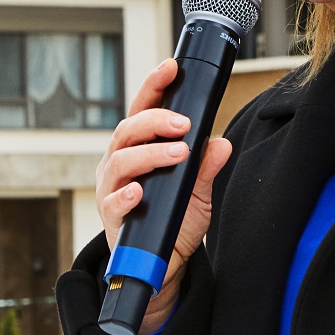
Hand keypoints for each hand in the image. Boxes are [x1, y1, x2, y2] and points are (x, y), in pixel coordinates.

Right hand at [93, 59, 231, 334]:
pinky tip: (140, 191)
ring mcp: (112, 189)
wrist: (161, 267)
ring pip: (120, 160)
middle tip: (184, 123)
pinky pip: (113, 201)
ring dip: (150, 153)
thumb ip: (206, 168)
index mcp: (139, 148)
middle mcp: (119, 163)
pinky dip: (126, 194)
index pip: (143, 110)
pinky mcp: (111, 218)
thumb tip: (222, 144)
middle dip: (156, 120)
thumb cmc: (174, 221)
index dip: (154, 86)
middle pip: (128, 129)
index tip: (171, 67)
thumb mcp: (198, 193)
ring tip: (178, 153)